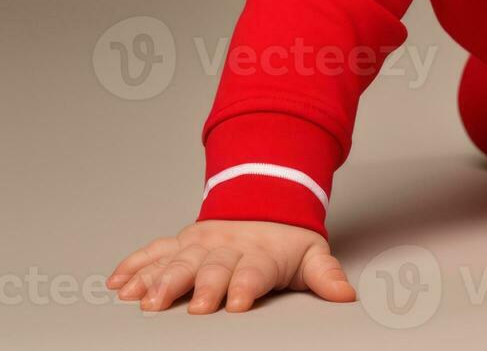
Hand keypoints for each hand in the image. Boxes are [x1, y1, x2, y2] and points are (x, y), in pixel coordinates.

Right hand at [107, 220, 354, 312]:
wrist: (265, 201)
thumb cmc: (286, 242)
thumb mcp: (311, 255)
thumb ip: (325, 276)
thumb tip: (346, 295)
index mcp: (261, 253)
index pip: (254, 271)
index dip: (246, 285)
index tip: (237, 302)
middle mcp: (228, 247)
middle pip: (212, 267)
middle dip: (200, 286)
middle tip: (190, 306)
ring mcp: (201, 243)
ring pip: (178, 260)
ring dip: (160, 280)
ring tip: (146, 300)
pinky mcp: (181, 242)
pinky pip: (154, 252)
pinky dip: (135, 266)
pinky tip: (119, 283)